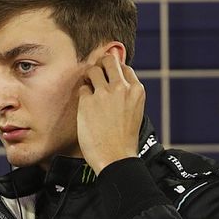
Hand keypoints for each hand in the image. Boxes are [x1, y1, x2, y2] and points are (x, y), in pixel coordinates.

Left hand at [76, 54, 145, 174]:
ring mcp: (104, 93)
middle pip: (108, 60)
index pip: (125, 68)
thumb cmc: (124, 139)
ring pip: (93, 69)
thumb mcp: (134, 111)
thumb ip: (127, 95)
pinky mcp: (88, 101)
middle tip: (95, 73)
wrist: (116, 157)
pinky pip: (82, 88)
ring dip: (89, 76)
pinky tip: (85, 106)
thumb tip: (116, 81)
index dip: (115, 70)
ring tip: (88, 87)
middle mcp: (121, 87)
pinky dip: (83, 95)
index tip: (109, 76)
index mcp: (136, 90)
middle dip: (100, 64)